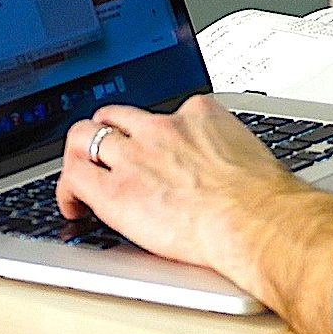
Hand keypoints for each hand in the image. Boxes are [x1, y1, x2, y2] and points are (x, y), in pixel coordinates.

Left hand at [56, 95, 304, 291]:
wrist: (257, 222)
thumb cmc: (265, 203)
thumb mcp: (253, 159)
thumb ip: (232, 157)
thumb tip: (239, 176)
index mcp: (199, 116)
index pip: (164, 110)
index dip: (150, 130)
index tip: (152, 145)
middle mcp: (161, 128)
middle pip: (115, 115)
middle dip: (105, 133)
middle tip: (105, 155)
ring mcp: (134, 157)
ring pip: (85, 137)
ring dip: (80, 155)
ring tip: (81, 175)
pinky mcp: (116, 190)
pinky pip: (74, 178)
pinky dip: (67, 192)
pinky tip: (74, 207)